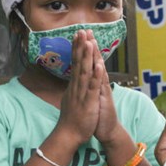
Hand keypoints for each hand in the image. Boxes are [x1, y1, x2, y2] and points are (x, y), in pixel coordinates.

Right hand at [57, 29, 103, 144]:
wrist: (68, 135)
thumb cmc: (71, 120)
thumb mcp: (71, 100)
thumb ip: (72, 89)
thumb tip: (71, 82)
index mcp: (74, 86)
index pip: (75, 63)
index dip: (77, 49)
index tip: (77, 36)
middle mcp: (76, 86)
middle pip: (78, 63)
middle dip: (80, 46)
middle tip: (81, 31)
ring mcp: (82, 93)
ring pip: (85, 72)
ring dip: (87, 56)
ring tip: (88, 41)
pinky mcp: (89, 102)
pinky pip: (93, 87)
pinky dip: (96, 75)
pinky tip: (98, 65)